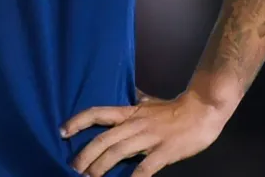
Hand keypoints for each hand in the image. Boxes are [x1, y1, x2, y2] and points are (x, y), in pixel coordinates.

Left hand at [61, 90, 228, 176]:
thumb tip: (129, 96)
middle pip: (103, 138)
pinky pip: (145, 168)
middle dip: (85, 154)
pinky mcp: (164, 152)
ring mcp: (149, 138)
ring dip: (101, 166)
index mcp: (129, 112)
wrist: (202, 110)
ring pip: (118, 152)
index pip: (97, 113)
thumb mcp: (149, 102)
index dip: (78, 121)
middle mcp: (134, 124)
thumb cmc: (174, 108)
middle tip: (74, 167)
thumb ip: (136, 102)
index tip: (62, 131)